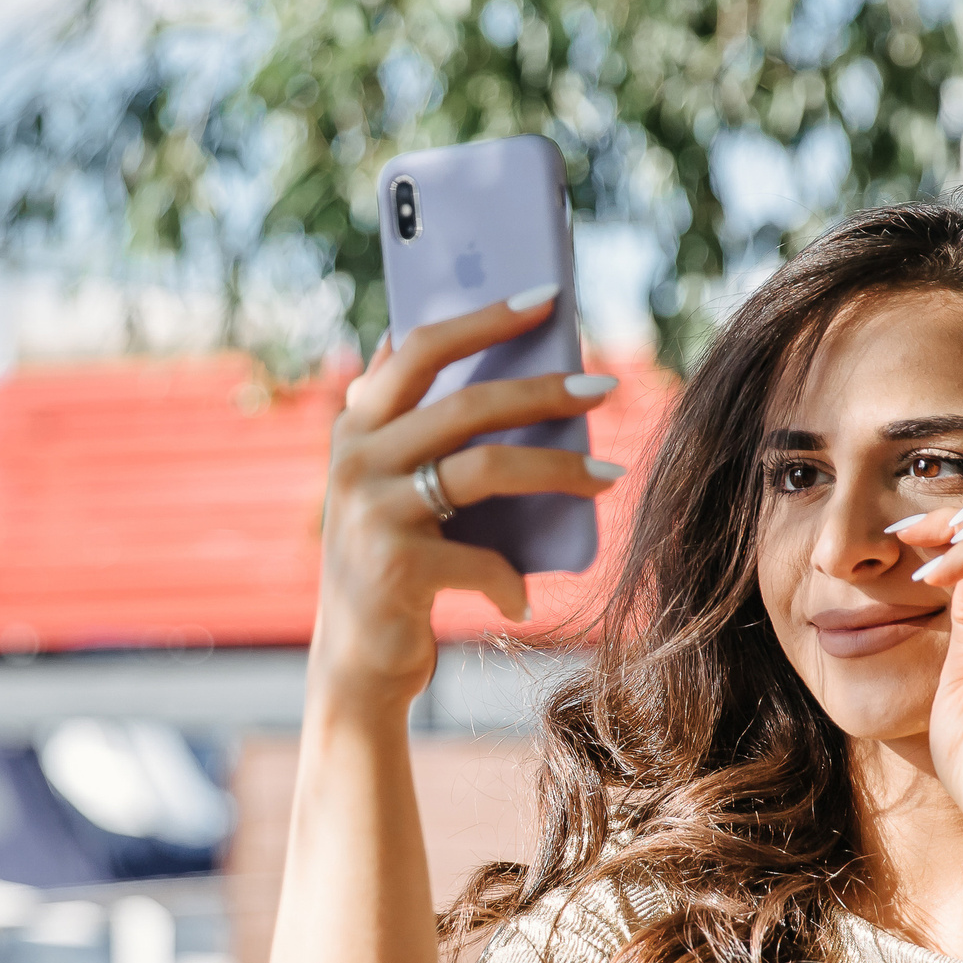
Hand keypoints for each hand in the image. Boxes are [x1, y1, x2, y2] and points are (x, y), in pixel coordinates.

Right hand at [315, 292, 621, 706]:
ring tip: (608, 473)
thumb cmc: (394, 566)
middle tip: (604, 387)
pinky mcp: (394, 567)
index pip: (421, 348)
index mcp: (355, 427)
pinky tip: (522, 599)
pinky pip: (483, 557)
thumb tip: (476, 357)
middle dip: (544, 389)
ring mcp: (371, 511)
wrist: (356, 665)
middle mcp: (354, 459)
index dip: (485, 318)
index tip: (547, 298)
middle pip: (467, 402)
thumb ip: (412, 427)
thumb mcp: (390, 489)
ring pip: (486, 467)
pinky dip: (512, 580)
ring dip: (558, 467)